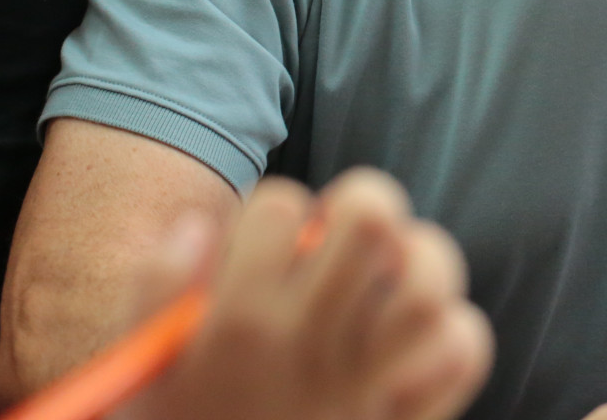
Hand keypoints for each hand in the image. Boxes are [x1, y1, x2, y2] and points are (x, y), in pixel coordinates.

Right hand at [123, 168, 492, 419]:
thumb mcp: (144, 367)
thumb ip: (156, 286)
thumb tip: (202, 227)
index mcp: (238, 323)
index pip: (278, 209)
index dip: (277, 211)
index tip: (271, 241)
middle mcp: (305, 346)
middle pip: (373, 222)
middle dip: (362, 207)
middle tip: (343, 237)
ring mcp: (361, 383)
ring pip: (428, 284)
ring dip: (420, 261)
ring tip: (391, 274)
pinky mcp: (401, 418)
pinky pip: (461, 354)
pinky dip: (456, 334)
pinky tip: (418, 335)